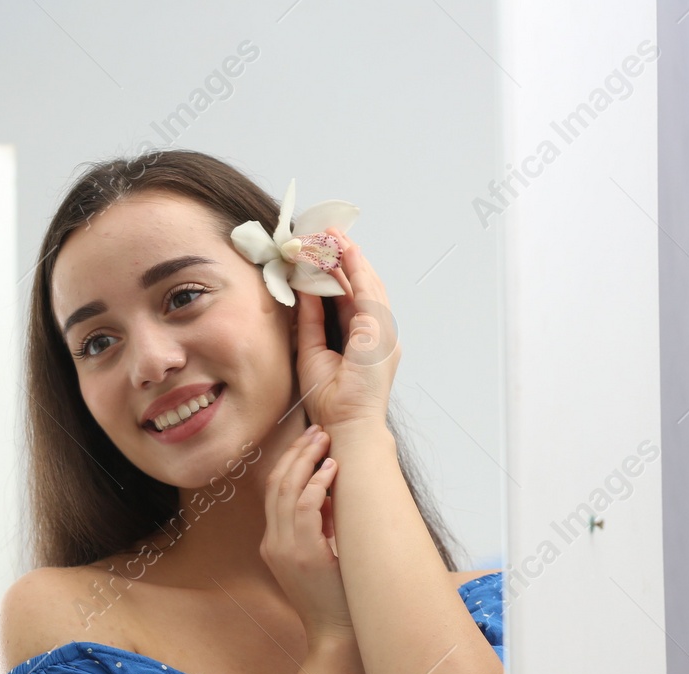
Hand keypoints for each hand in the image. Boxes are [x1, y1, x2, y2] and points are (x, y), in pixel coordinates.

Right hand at [260, 425, 351, 642]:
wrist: (336, 635)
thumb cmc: (336, 598)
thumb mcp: (322, 557)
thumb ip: (320, 528)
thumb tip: (334, 494)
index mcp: (274, 543)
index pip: (274, 491)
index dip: (290, 462)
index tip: (310, 443)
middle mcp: (273, 543)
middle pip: (275, 484)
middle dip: (297, 453)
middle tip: (317, 432)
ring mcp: (283, 549)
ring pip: (286, 491)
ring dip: (306, 461)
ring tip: (324, 441)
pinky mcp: (302, 555)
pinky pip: (303, 509)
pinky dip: (317, 485)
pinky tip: (331, 470)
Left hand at [294, 232, 400, 431]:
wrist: (347, 425)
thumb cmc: (332, 401)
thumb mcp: (311, 351)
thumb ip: (311, 320)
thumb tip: (304, 290)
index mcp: (363, 339)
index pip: (350, 297)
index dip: (335, 272)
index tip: (319, 252)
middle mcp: (377, 332)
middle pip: (361, 285)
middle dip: (343, 258)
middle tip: (325, 233)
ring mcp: (383, 332)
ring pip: (367, 283)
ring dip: (350, 258)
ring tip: (333, 235)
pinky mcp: (381, 332)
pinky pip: (369, 293)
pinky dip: (357, 271)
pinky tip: (344, 254)